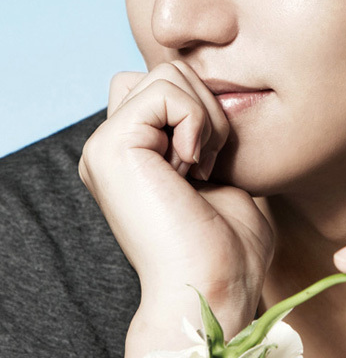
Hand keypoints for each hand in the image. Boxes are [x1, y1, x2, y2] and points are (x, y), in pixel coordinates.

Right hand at [79, 61, 272, 336]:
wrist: (213, 288)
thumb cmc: (229, 248)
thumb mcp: (226, 177)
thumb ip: (211, 134)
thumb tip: (228, 96)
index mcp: (132, 152)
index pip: (166, 82)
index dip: (200, 106)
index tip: (211, 161)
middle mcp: (111, 146)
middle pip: (167, 70)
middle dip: (206, 106)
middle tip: (208, 165)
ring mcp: (104, 146)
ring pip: (167, 73)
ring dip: (204, 116)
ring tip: (201, 168)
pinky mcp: (109, 147)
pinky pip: (163, 92)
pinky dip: (194, 121)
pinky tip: (193, 168)